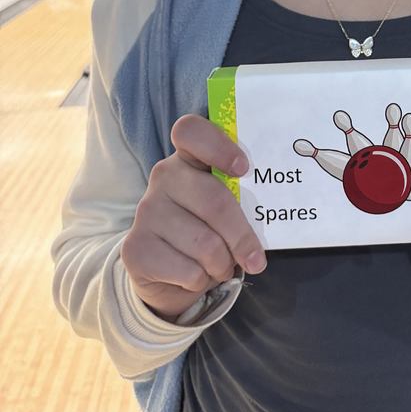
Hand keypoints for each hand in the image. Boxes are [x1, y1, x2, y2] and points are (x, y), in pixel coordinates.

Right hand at [121, 114, 265, 321]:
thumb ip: (243, 198)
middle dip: (242, 235)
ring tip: (220, 265)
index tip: (243, 169)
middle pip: (213, 200)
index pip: (190, 131)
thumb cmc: (210, 230)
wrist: (169, 274)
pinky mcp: (135, 248)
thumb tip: (274, 213)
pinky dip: (202, 280)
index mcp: (188, 157)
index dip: (218, 146)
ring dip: (222, 264)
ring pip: (205, 243)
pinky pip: (189, 271)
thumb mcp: (228, 206)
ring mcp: (146, 211)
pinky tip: (195, 275)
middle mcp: (164, 177)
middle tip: (256, 259)